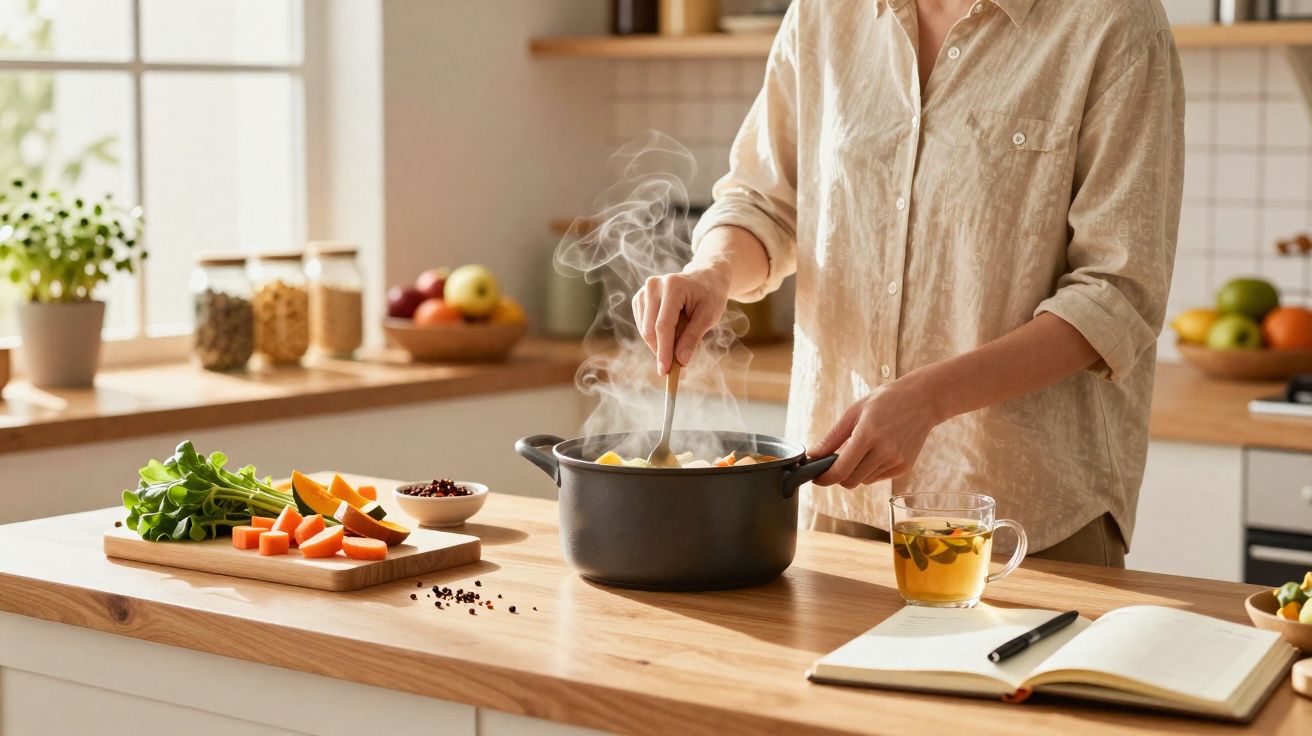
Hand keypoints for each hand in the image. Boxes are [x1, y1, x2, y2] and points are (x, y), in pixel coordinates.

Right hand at [631, 264, 731, 373]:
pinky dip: (654, 336)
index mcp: (673, 286)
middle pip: (650, 329)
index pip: (663, 325)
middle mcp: (654, 285)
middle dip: (661, 351)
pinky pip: (642, 325)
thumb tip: (680, 361)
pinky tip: (669, 333)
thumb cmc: (710, 296)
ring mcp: (645, 290)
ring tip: (678, 342)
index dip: (663, 351)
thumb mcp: (708, 316)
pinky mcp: (640, 297)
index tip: (665, 371)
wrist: (705, 278)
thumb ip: (693, 337)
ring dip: (658, 344)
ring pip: (644, 329)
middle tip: (673, 368)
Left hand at [809, 376, 943, 487]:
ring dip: (856, 471)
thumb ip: (832, 437)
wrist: (923, 400)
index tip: (816, 477)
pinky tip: (877, 450)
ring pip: (864, 480)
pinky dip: (871, 469)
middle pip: (850, 481)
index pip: (840, 471)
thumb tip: (812, 455)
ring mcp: (897, 461)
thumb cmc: (885, 401)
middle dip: (838, 475)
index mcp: (868, 435)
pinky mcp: (905, 467)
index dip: (824, 478)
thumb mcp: (854, 412)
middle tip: (835, 462)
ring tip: (862, 449)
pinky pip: (878, 477)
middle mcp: (884, 452)